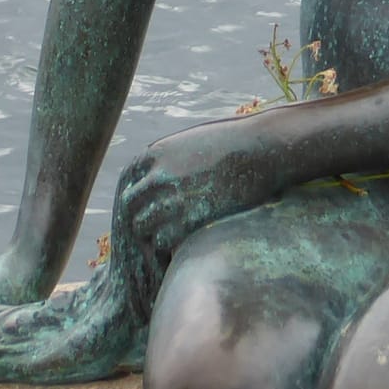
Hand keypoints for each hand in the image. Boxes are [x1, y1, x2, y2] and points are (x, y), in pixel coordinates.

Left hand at [111, 116, 285, 272]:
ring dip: (154, 234)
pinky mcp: (189, 218)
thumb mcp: (192, 141)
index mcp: (155, 153)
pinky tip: (181, 246)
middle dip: (140, 219)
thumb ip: (170, 159)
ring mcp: (170, 198)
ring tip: (169, 242)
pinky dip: (169, 246)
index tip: (143, 210)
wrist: (262, 148)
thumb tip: (159, 176)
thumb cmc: (235, 143)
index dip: (134, 199)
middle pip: (130, 207)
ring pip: (142, 227)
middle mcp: (157, 175)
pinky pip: (163, 241)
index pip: (126, 182)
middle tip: (155, 232)